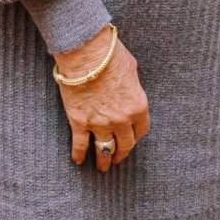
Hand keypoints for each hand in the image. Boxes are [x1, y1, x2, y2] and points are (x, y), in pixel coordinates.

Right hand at [54, 24, 149, 171]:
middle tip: (117, 159)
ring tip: (102, 167)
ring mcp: (100, 123)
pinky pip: (80, 144)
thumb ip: (132, 87)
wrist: (86, 53)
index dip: (136, 137)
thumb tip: (128, 89)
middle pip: (125, 144)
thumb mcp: (132, 70)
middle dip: (121, 154)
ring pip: (104, 150)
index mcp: (138, 107)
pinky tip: (78, 160)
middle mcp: (121, 120)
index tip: (131, 141)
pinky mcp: (79, 122)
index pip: (141, 131)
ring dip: (104, 160)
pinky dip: (79, 154)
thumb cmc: (110, 55)